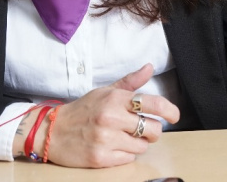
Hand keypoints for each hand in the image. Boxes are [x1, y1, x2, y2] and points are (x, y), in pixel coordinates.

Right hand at [48, 63, 179, 167]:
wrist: (52, 131)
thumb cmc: (82, 110)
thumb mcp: (104, 91)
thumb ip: (130, 82)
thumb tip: (149, 68)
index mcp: (114, 99)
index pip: (152, 103)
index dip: (169, 110)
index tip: (174, 115)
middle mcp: (110, 118)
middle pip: (153, 129)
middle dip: (152, 130)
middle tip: (141, 128)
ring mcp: (105, 139)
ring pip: (142, 146)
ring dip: (137, 143)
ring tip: (122, 137)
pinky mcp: (100, 158)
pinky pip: (129, 158)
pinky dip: (125, 154)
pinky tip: (113, 147)